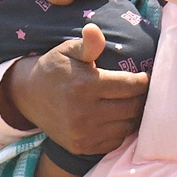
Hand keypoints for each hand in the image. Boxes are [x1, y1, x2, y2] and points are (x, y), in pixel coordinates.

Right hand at [0, 24, 148, 154]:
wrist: (29, 96)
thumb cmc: (55, 68)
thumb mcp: (69, 50)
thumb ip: (87, 43)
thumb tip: (94, 29)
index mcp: (85, 86)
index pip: (130, 86)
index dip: (144, 80)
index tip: (147, 74)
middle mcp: (84, 113)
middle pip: (132, 108)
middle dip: (142, 97)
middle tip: (143, 89)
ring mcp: (83, 134)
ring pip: (126, 127)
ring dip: (134, 114)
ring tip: (134, 101)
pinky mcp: (81, 147)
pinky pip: (114, 141)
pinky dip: (121, 129)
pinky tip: (119, 116)